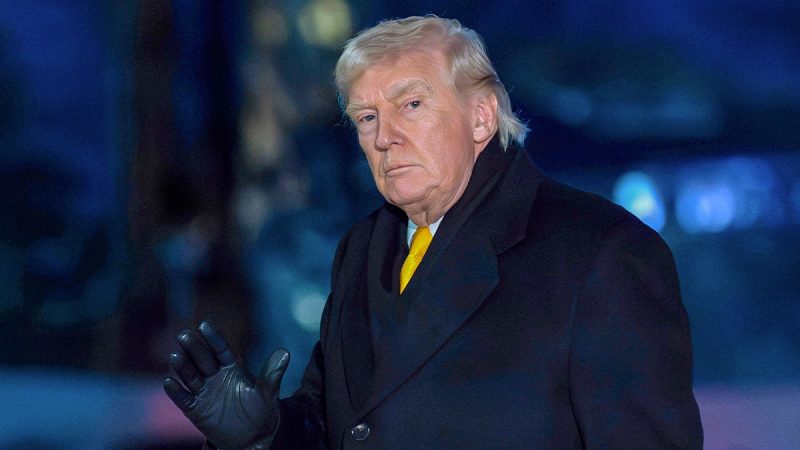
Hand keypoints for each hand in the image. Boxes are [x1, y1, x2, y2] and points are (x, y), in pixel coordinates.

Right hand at [163, 321, 289, 448]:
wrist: (253, 437)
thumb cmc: (260, 410)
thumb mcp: (267, 392)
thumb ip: (272, 374)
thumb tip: (285, 353)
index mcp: (232, 367)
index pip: (221, 349)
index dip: (213, 338)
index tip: (204, 324)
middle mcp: (215, 376)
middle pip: (203, 359)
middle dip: (194, 347)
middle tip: (184, 335)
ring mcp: (204, 391)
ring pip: (191, 375)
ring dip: (182, 366)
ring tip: (175, 355)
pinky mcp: (195, 408)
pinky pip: (184, 398)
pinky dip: (176, 391)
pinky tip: (169, 382)